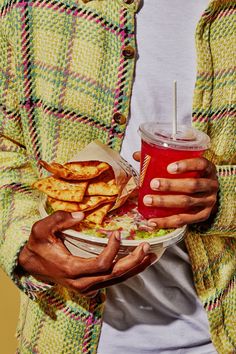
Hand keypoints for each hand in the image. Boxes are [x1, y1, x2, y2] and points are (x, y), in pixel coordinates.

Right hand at [18, 211, 155, 295]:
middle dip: (133, 261)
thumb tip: (81, 215)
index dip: (113, 249)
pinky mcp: (90, 285)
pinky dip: (128, 271)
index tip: (118, 233)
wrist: (32, 265)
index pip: (101, 264)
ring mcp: (87, 286)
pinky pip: (113, 280)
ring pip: (117, 280)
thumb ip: (59, 220)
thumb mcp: (41, 229)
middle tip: (146, 247)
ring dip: (135, 267)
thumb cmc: (38, 246)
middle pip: (114, 275)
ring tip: (150, 255)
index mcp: (71, 269)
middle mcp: (82, 283)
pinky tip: (138, 262)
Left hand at [133, 152, 218, 227]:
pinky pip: (184, 220)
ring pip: (187, 203)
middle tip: (153, 184)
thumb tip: (137, 155)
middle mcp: (211, 185)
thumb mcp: (183, 166)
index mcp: (208, 169)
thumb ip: (162, 160)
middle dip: (171, 185)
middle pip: (192, 185)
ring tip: (148, 200)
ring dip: (165, 202)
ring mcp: (209, 202)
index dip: (186, 165)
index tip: (169, 167)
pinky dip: (167, 221)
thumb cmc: (191, 176)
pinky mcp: (203, 216)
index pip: (200, 164)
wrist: (208, 194)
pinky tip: (153, 221)